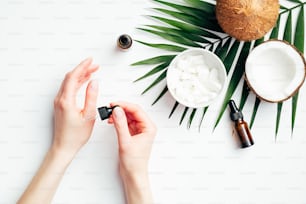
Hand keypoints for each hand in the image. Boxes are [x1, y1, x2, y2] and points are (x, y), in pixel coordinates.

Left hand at [18, 58, 98, 203]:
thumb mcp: (89, 116)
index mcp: (66, 100)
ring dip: (80, 75)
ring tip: (91, 71)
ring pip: (69, 83)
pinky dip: (77, 83)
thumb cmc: (75, 135)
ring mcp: (59, 102)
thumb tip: (94, 83)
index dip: (82, 67)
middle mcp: (60, 99)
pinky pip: (68, 89)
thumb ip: (91, 97)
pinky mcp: (61, 105)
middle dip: (82, 69)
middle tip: (94, 65)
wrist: (64, 146)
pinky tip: (84, 82)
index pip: (73, 77)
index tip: (90, 61)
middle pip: (70, 78)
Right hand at [108, 102, 155, 175]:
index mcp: (149, 128)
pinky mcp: (133, 134)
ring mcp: (139, 130)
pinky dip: (119, 121)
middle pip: (133, 112)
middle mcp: (146, 128)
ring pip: (129, 117)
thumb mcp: (125, 141)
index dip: (125, 105)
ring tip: (109, 115)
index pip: (137, 110)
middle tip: (110, 108)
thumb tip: (117, 110)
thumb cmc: (134, 162)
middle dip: (121, 109)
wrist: (133, 174)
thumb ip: (120, 124)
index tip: (114, 104)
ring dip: (119, 115)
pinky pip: (126, 123)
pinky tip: (112, 121)